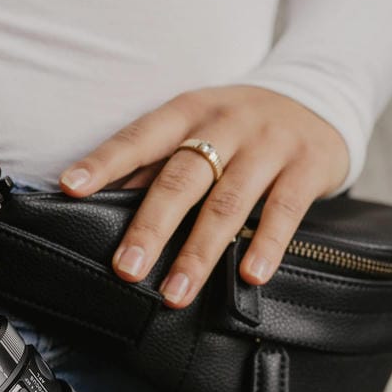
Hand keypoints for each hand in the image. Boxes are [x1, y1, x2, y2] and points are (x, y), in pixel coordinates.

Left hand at [58, 85, 349, 304]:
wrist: (319, 99)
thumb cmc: (239, 126)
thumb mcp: (197, 128)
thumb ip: (157, 163)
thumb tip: (101, 200)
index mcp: (188, 111)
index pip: (140, 137)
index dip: (105, 162)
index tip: (72, 188)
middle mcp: (226, 123)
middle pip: (181, 178)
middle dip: (151, 226)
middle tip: (126, 269)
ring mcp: (269, 143)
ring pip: (228, 202)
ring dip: (200, 252)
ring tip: (176, 292)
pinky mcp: (307, 165)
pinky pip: (284, 209)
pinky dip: (266, 244)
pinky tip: (249, 275)